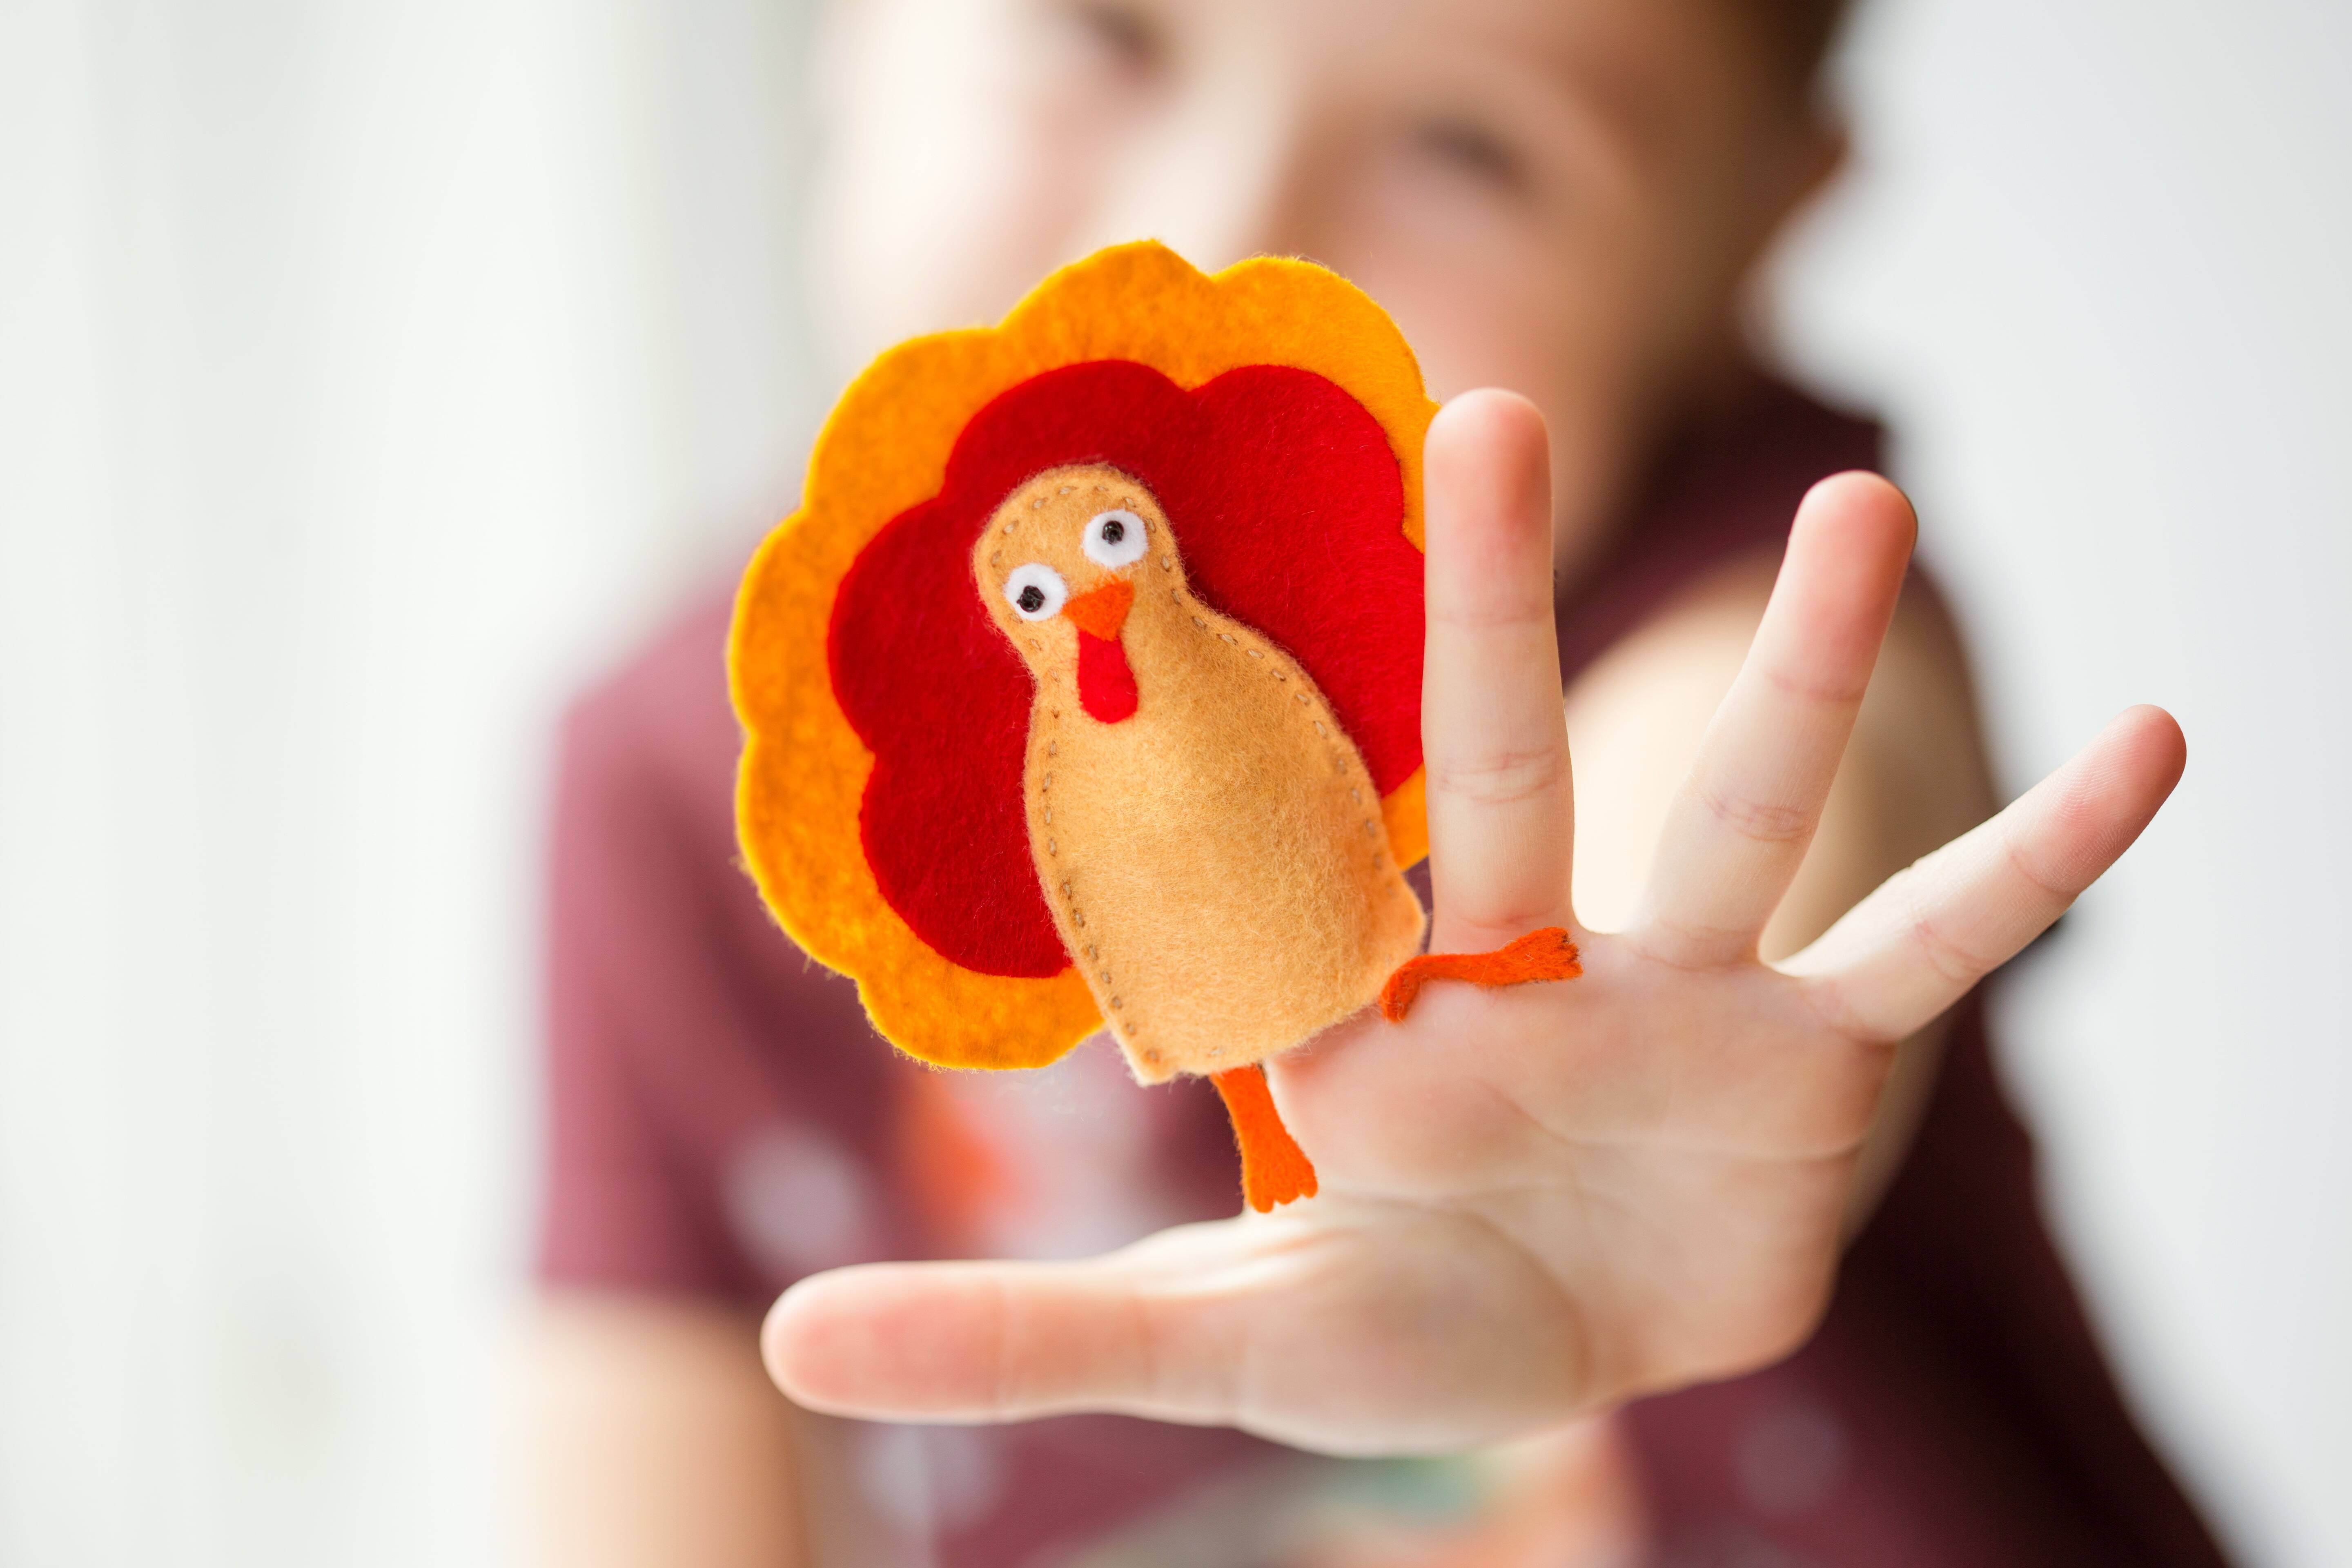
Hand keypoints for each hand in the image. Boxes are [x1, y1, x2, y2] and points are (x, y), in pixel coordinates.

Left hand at [762, 390, 2185, 1454]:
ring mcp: (1681, 1003)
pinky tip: (2153, 745)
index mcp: (1376, 1020)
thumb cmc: (1388, 1322)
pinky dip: (2036, 859)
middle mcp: (1525, 972)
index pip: (1306, 895)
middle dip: (1499, 610)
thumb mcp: (1211, 1348)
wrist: (1560, 1359)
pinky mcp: (1811, 1064)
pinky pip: (1935, 945)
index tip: (1167, 635)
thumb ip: (1013, 1337)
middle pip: (1505, 773)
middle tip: (1494, 415)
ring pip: (1737, 814)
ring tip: (1872, 505)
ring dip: (1795, 670)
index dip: (1252, 801)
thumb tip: (788, 1338)